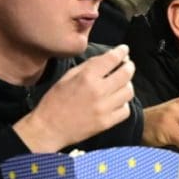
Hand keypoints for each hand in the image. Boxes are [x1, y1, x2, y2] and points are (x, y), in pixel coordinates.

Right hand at [14, 45, 134, 151]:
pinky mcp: (107, 122)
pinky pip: (126, 110)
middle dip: (129, 66)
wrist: (48, 128)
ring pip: (129, 92)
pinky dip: (124, 104)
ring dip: (127, 85)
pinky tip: (117, 101)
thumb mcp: (67, 77)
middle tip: (128, 65)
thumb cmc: (55, 100)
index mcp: (87, 77)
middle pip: (126, 74)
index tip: (124, 50)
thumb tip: (107, 57)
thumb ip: (88, 66)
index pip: (112, 59)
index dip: (122, 52)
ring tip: (122, 84)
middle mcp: (98, 91)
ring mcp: (104, 108)